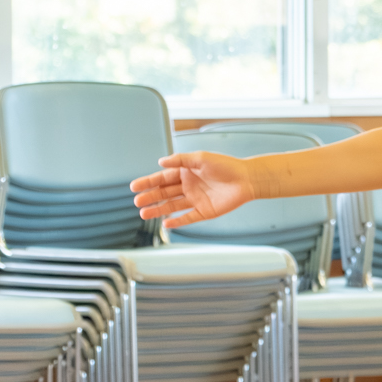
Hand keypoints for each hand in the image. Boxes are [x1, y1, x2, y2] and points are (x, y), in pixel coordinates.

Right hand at [130, 151, 254, 226]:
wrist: (247, 179)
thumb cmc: (226, 165)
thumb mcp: (200, 158)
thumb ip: (180, 160)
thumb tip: (160, 162)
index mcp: (186, 172)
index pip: (162, 178)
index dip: (148, 182)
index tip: (134, 187)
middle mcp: (188, 186)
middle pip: (164, 193)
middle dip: (150, 197)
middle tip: (136, 202)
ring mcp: (196, 200)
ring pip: (172, 206)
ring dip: (158, 210)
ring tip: (143, 214)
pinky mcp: (205, 212)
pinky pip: (188, 218)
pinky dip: (177, 221)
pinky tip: (166, 224)